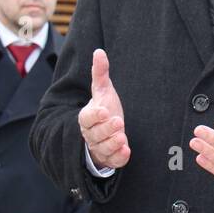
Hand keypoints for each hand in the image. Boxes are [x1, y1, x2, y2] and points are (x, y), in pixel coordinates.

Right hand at [79, 48, 129, 169]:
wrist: (107, 131)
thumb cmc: (104, 108)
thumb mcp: (103, 91)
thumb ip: (100, 73)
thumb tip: (99, 52)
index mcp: (87, 117)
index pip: (87, 118)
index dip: (94, 115)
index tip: (104, 110)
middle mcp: (91, 134)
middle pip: (95, 134)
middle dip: (106, 129)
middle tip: (118, 121)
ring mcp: (100, 147)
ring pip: (103, 149)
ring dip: (112, 144)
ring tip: (122, 137)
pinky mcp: (110, 158)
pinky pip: (112, 161)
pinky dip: (118, 158)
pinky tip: (126, 152)